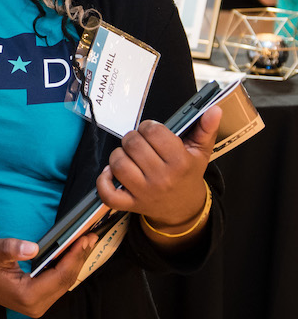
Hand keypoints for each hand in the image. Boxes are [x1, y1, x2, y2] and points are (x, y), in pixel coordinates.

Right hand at [0, 233, 96, 318]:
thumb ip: (11, 249)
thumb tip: (32, 247)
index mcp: (27, 295)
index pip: (59, 276)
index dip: (74, 257)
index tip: (85, 239)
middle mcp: (36, 306)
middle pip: (66, 281)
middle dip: (79, 258)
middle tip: (91, 237)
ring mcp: (37, 305)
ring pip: (64, 283)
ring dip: (75, 263)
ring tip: (86, 243)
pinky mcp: (37, 300)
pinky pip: (58, 284)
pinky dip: (66, 268)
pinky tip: (72, 254)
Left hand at [96, 105, 220, 233]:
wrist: (184, 208)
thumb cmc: (188, 175)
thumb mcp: (200, 152)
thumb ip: (206, 129)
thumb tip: (214, 109)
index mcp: (180, 162)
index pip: (153, 131)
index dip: (148, 127)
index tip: (151, 131)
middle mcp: (161, 178)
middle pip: (132, 144)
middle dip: (133, 138)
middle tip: (139, 143)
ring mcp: (144, 192)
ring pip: (118, 164)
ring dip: (118, 155)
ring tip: (128, 156)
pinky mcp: (130, 204)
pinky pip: (109, 193)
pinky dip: (104, 181)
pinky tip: (111, 173)